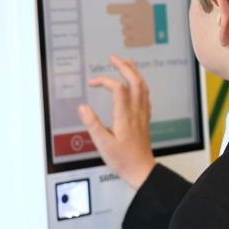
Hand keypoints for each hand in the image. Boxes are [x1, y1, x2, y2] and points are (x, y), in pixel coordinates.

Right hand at [77, 55, 155, 189]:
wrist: (141, 170)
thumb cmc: (123, 160)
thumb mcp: (102, 144)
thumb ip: (92, 124)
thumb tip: (83, 107)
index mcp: (125, 117)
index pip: (118, 89)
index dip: (105, 80)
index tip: (93, 82)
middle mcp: (136, 112)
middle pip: (135, 82)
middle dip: (124, 67)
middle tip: (113, 58)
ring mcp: (142, 115)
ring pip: (143, 87)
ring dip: (134, 72)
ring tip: (127, 62)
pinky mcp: (145, 119)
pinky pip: (145, 96)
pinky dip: (140, 84)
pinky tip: (137, 84)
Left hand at [107, 0, 154, 47]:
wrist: (163, 28)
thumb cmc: (152, 13)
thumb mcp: (145, 2)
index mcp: (132, 9)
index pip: (114, 9)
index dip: (112, 9)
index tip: (109, 9)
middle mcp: (132, 20)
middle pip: (122, 21)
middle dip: (129, 21)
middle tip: (138, 20)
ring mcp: (134, 31)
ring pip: (124, 32)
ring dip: (130, 31)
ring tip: (140, 28)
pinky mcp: (137, 41)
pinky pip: (126, 42)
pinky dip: (130, 41)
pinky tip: (137, 37)